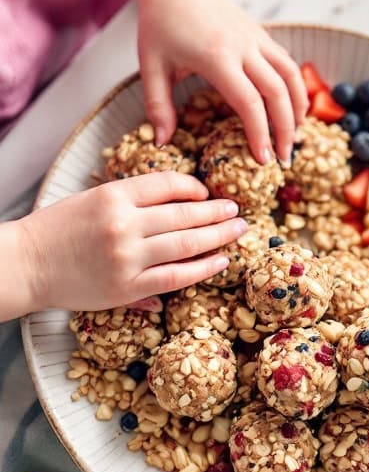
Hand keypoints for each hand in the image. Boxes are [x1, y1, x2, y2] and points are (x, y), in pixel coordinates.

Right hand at [4, 172, 246, 316]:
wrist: (27, 264)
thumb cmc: (58, 229)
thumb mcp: (93, 199)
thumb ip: (133, 199)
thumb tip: (181, 199)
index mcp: (114, 195)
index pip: (168, 184)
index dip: (194, 187)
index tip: (206, 192)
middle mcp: (123, 224)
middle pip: (184, 214)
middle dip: (216, 211)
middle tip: (237, 210)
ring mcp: (127, 257)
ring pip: (186, 244)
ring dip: (218, 236)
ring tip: (237, 230)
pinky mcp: (127, 287)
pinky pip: (176, 277)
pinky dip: (202, 268)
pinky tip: (220, 260)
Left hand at [126, 0, 307, 165]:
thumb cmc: (160, 24)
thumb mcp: (151, 66)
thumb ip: (158, 107)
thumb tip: (163, 144)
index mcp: (216, 57)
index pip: (249, 102)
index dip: (259, 134)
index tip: (263, 160)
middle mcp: (243, 46)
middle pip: (278, 92)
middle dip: (285, 129)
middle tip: (283, 159)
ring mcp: (256, 38)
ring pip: (291, 76)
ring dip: (298, 108)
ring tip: (295, 135)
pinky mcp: (261, 33)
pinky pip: (286, 63)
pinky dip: (295, 87)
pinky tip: (291, 108)